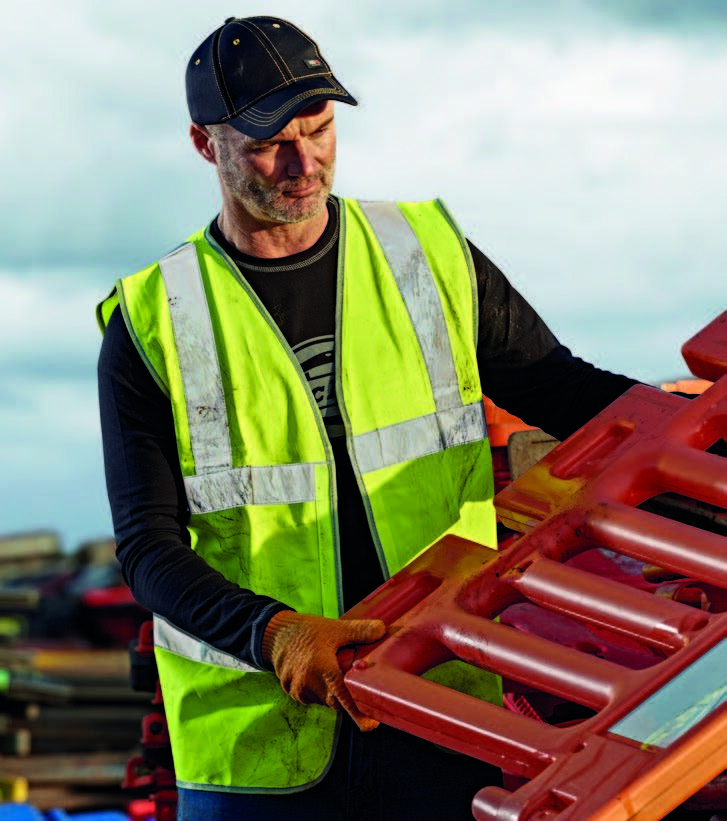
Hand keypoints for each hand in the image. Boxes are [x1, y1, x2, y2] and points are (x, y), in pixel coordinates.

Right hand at [262, 611, 385, 730]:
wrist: (276, 634)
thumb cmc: (307, 630)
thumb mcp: (335, 628)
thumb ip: (360, 631)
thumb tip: (382, 629)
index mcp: (322, 667)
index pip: (343, 696)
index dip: (357, 712)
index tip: (371, 725)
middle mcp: (308, 683)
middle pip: (336, 701)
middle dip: (347, 696)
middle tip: (354, 682)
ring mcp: (298, 690)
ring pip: (325, 700)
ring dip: (332, 691)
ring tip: (330, 668)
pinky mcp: (291, 693)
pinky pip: (313, 697)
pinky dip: (320, 689)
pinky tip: (318, 673)